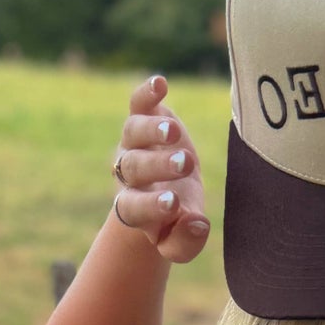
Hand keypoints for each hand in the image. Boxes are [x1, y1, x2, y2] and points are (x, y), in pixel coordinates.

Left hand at [110, 74, 211, 263]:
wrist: (166, 193)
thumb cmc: (177, 221)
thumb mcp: (182, 241)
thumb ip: (186, 242)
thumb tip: (197, 224)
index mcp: (134, 208)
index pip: (134, 207)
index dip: (151, 205)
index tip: (175, 204)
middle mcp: (128, 174)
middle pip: (134, 168)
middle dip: (158, 166)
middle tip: (186, 165)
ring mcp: (134, 143)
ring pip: (133, 133)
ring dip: (152, 131)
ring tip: (173, 133)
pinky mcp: (144, 118)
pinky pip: (138, 104)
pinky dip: (146, 93)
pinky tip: (160, 83)